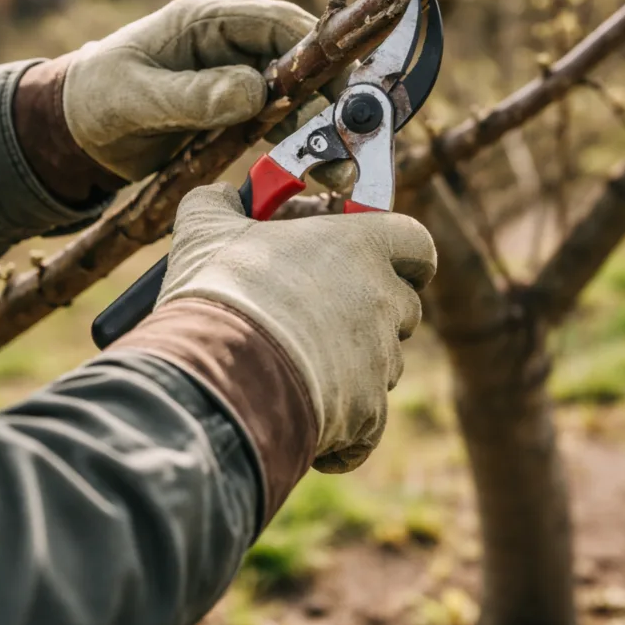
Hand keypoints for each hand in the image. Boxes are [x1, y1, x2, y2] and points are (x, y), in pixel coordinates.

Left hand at [62, 0, 321, 181]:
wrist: (73, 133)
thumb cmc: (95, 100)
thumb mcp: (136, 98)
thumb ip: (193, 95)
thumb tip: (255, 92)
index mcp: (203, 21)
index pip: (274, 21)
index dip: (316, 48)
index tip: (344, 84)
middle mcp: (226, 44)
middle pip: (296, 60)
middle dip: (328, 95)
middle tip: (355, 135)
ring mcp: (232, 77)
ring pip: (292, 95)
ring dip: (319, 127)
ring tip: (342, 166)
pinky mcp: (232, 111)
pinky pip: (276, 121)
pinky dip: (298, 143)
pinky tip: (317, 168)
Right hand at [156, 183, 436, 471]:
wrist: (221, 373)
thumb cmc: (224, 290)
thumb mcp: (206, 229)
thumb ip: (218, 203)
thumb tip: (218, 194)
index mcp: (362, 247)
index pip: (417, 245)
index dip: (403, 254)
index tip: (377, 261)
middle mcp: (384, 301)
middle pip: (404, 308)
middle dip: (372, 313)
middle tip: (320, 315)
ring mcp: (381, 360)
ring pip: (384, 364)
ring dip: (352, 367)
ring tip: (294, 368)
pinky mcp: (368, 415)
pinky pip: (366, 426)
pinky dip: (342, 430)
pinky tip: (299, 419)